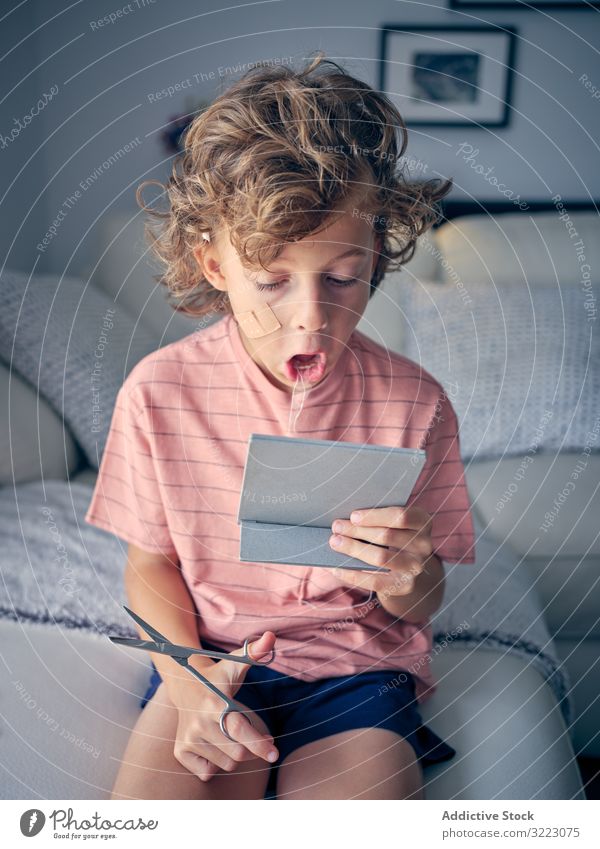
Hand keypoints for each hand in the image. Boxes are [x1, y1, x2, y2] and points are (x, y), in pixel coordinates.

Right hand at [169, 631, 278, 781]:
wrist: (184, 684)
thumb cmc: (218, 676)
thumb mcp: (235, 663)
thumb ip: (255, 651)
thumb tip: (271, 636)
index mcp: (215, 703)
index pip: (239, 730)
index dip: (259, 744)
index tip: (274, 752)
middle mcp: (198, 723)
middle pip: (237, 753)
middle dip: (252, 748)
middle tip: (256, 737)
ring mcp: (188, 738)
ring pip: (226, 764)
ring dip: (236, 754)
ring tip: (231, 735)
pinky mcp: (180, 751)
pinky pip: (208, 772)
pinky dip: (216, 763)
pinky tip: (214, 744)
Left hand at [328, 506, 433, 599]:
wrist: (408, 568)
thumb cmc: (394, 535)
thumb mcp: (394, 522)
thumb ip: (378, 517)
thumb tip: (346, 519)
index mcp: (422, 522)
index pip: (401, 516)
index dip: (375, 516)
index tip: (353, 516)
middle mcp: (424, 545)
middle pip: (387, 536)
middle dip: (357, 531)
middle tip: (336, 527)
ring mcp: (416, 567)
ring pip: (381, 557)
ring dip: (354, 549)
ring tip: (335, 542)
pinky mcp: (405, 586)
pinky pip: (375, 581)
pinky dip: (353, 574)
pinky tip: (336, 568)